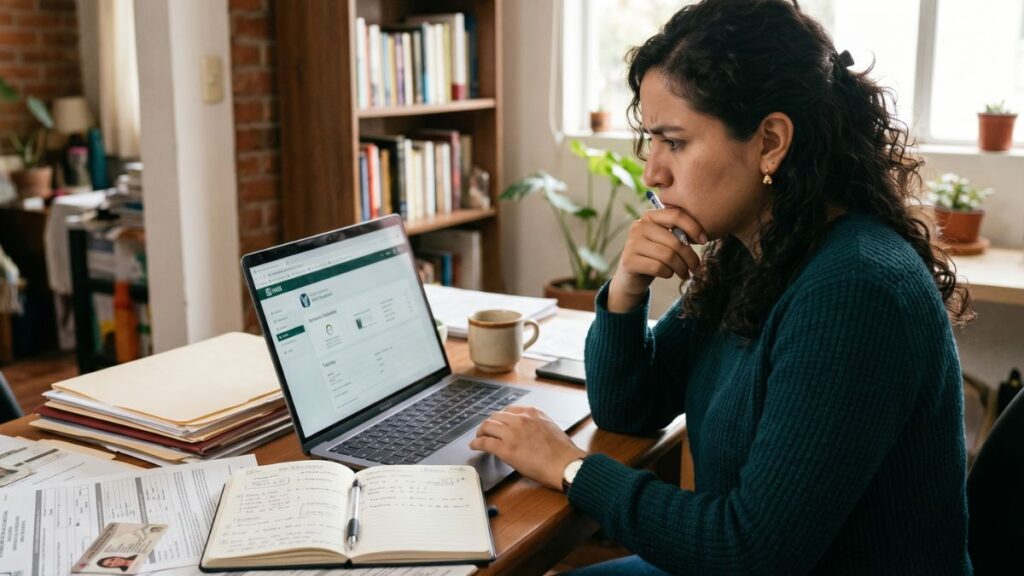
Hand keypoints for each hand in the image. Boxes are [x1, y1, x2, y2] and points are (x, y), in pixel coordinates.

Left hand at [469, 406, 586, 490]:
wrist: (564, 463)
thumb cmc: (562, 451)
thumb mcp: (549, 427)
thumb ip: (534, 425)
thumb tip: (526, 432)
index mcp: (532, 412)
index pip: (509, 410)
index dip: (501, 418)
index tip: (499, 422)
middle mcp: (520, 419)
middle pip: (496, 416)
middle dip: (489, 423)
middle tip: (486, 430)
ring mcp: (511, 433)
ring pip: (488, 426)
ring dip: (481, 432)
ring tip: (478, 437)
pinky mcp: (505, 448)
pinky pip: (485, 442)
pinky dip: (476, 443)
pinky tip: (474, 446)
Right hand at [608, 207, 704, 311]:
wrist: (632, 277)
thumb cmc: (654, 256)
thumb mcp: (665, 240)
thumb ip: (678, 233)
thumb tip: (702, 237)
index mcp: (649, 216)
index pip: (676, 215)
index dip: (694, 227)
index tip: (704, 241)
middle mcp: (638, 226)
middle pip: (675, 241)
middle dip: (690, 257)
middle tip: (696, 267)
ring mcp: (632, 243)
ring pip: (668, 256)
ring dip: (681, 268)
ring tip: (685, 273)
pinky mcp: (629, 261)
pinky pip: (658, 267)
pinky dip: (668, 273)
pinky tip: (669, 274)